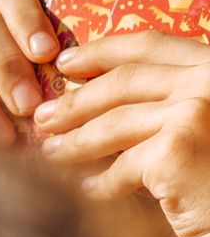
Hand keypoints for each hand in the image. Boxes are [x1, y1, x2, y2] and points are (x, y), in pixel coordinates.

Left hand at [33, 30, 209, 236]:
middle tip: (42, 116)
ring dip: (76, 141)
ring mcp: (195, 111)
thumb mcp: (200, 125)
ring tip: (52, 153)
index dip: (102, 52)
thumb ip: (163, 103)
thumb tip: (83, 95)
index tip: (65, 63)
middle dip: (76, 100)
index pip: (151, 45)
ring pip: (115, 123)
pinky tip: (90, 191)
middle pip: (124, 82)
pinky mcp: (177, 148)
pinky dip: (103, 182)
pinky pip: (122, 166)